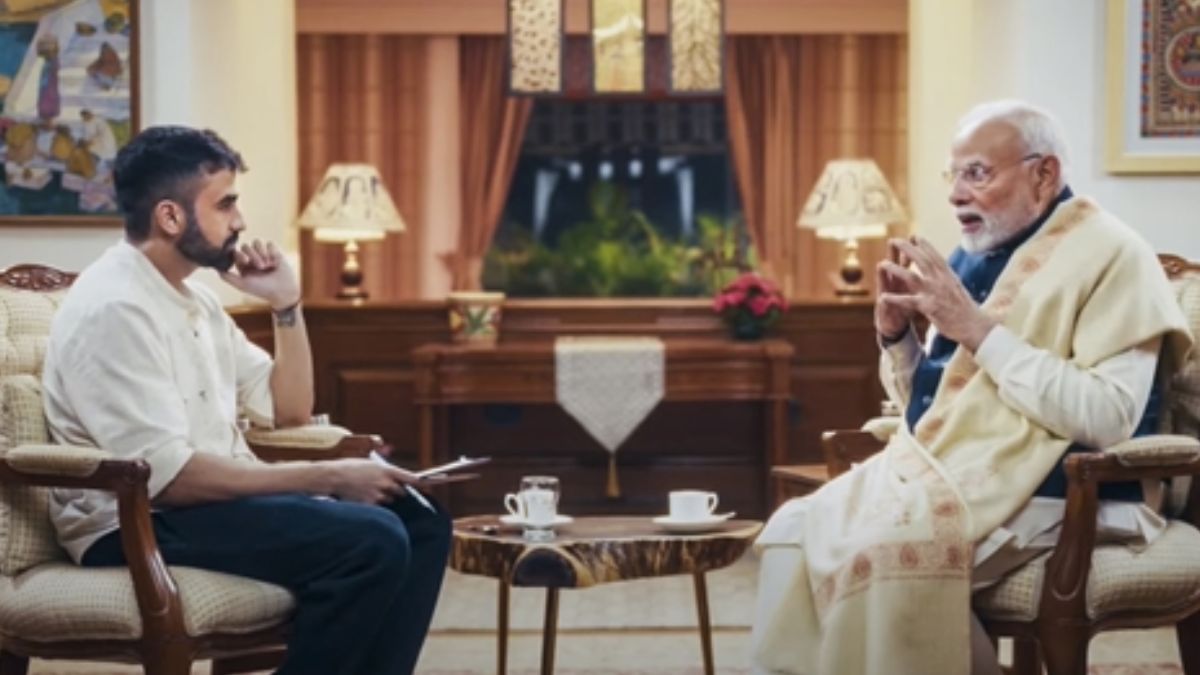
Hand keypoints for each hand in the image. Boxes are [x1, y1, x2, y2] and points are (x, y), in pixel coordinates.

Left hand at [220, 240, 300, 309]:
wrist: (282, 290)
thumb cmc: (262, 289)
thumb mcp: (243, 284)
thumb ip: (228, 277)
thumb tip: (216, 268)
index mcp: (243, 265)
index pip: (236, 252)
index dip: (240, 255)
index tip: (245, 261)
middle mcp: (252, 258)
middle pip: (246, 246)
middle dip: (254, 256)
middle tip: (261, 267)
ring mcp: (263, 253)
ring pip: (257, 242)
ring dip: (262, 254)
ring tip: (268, 265)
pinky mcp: (274, 251)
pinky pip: (269, 243)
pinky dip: (272, 252)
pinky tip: (276, 262)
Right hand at [326, 458, 421, 503]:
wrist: (332, 477)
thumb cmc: (350, 467)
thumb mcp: (370, 463)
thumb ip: (384, 470)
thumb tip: (395, 477)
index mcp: (386, 470)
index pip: (410, 478)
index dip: (422, 484)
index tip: (429, 487)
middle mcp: (385, 483)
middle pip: (400, 492)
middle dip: (395, 491)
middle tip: (382, 487)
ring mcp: (377, 495)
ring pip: (388, 500)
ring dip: (383, 498)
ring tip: (367, 490)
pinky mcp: (369, 505)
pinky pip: (377, 507)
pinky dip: (373, 504)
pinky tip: (361, 497)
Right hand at [875, 239, 916, 339]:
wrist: (894, 327)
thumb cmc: (908, 307)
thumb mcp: (918, 290)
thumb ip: (922, 276)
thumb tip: (934, 262)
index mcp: (905, 280)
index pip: (908, 262)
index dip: (911, 251)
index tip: (916, 237)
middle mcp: (894, 286)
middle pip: (894, 267)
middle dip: (894, 255)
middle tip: (894, 242)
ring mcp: (887, 297)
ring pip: (884, 284)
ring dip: (883, 276)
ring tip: (881, 265)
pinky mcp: (884, 312)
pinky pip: (885, 308)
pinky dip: (886, 304)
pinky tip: (882, 298)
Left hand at [878, 236, 995, 350]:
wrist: (974, 325)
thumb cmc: (966, 309)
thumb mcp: (957, 287)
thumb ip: (947, 277)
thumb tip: (943, 268)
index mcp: (948, 275)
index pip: (935, 256)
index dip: (924, 245)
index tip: (914, 235)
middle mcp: (941, 280)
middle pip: (921, 259)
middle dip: (906, 248)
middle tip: (894, 240)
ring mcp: (934, 293)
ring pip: (911, 277)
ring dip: (895, 269)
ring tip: (882, 263)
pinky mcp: (929, 307)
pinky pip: (908, 301)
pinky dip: (895, 299)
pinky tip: (883, 297)